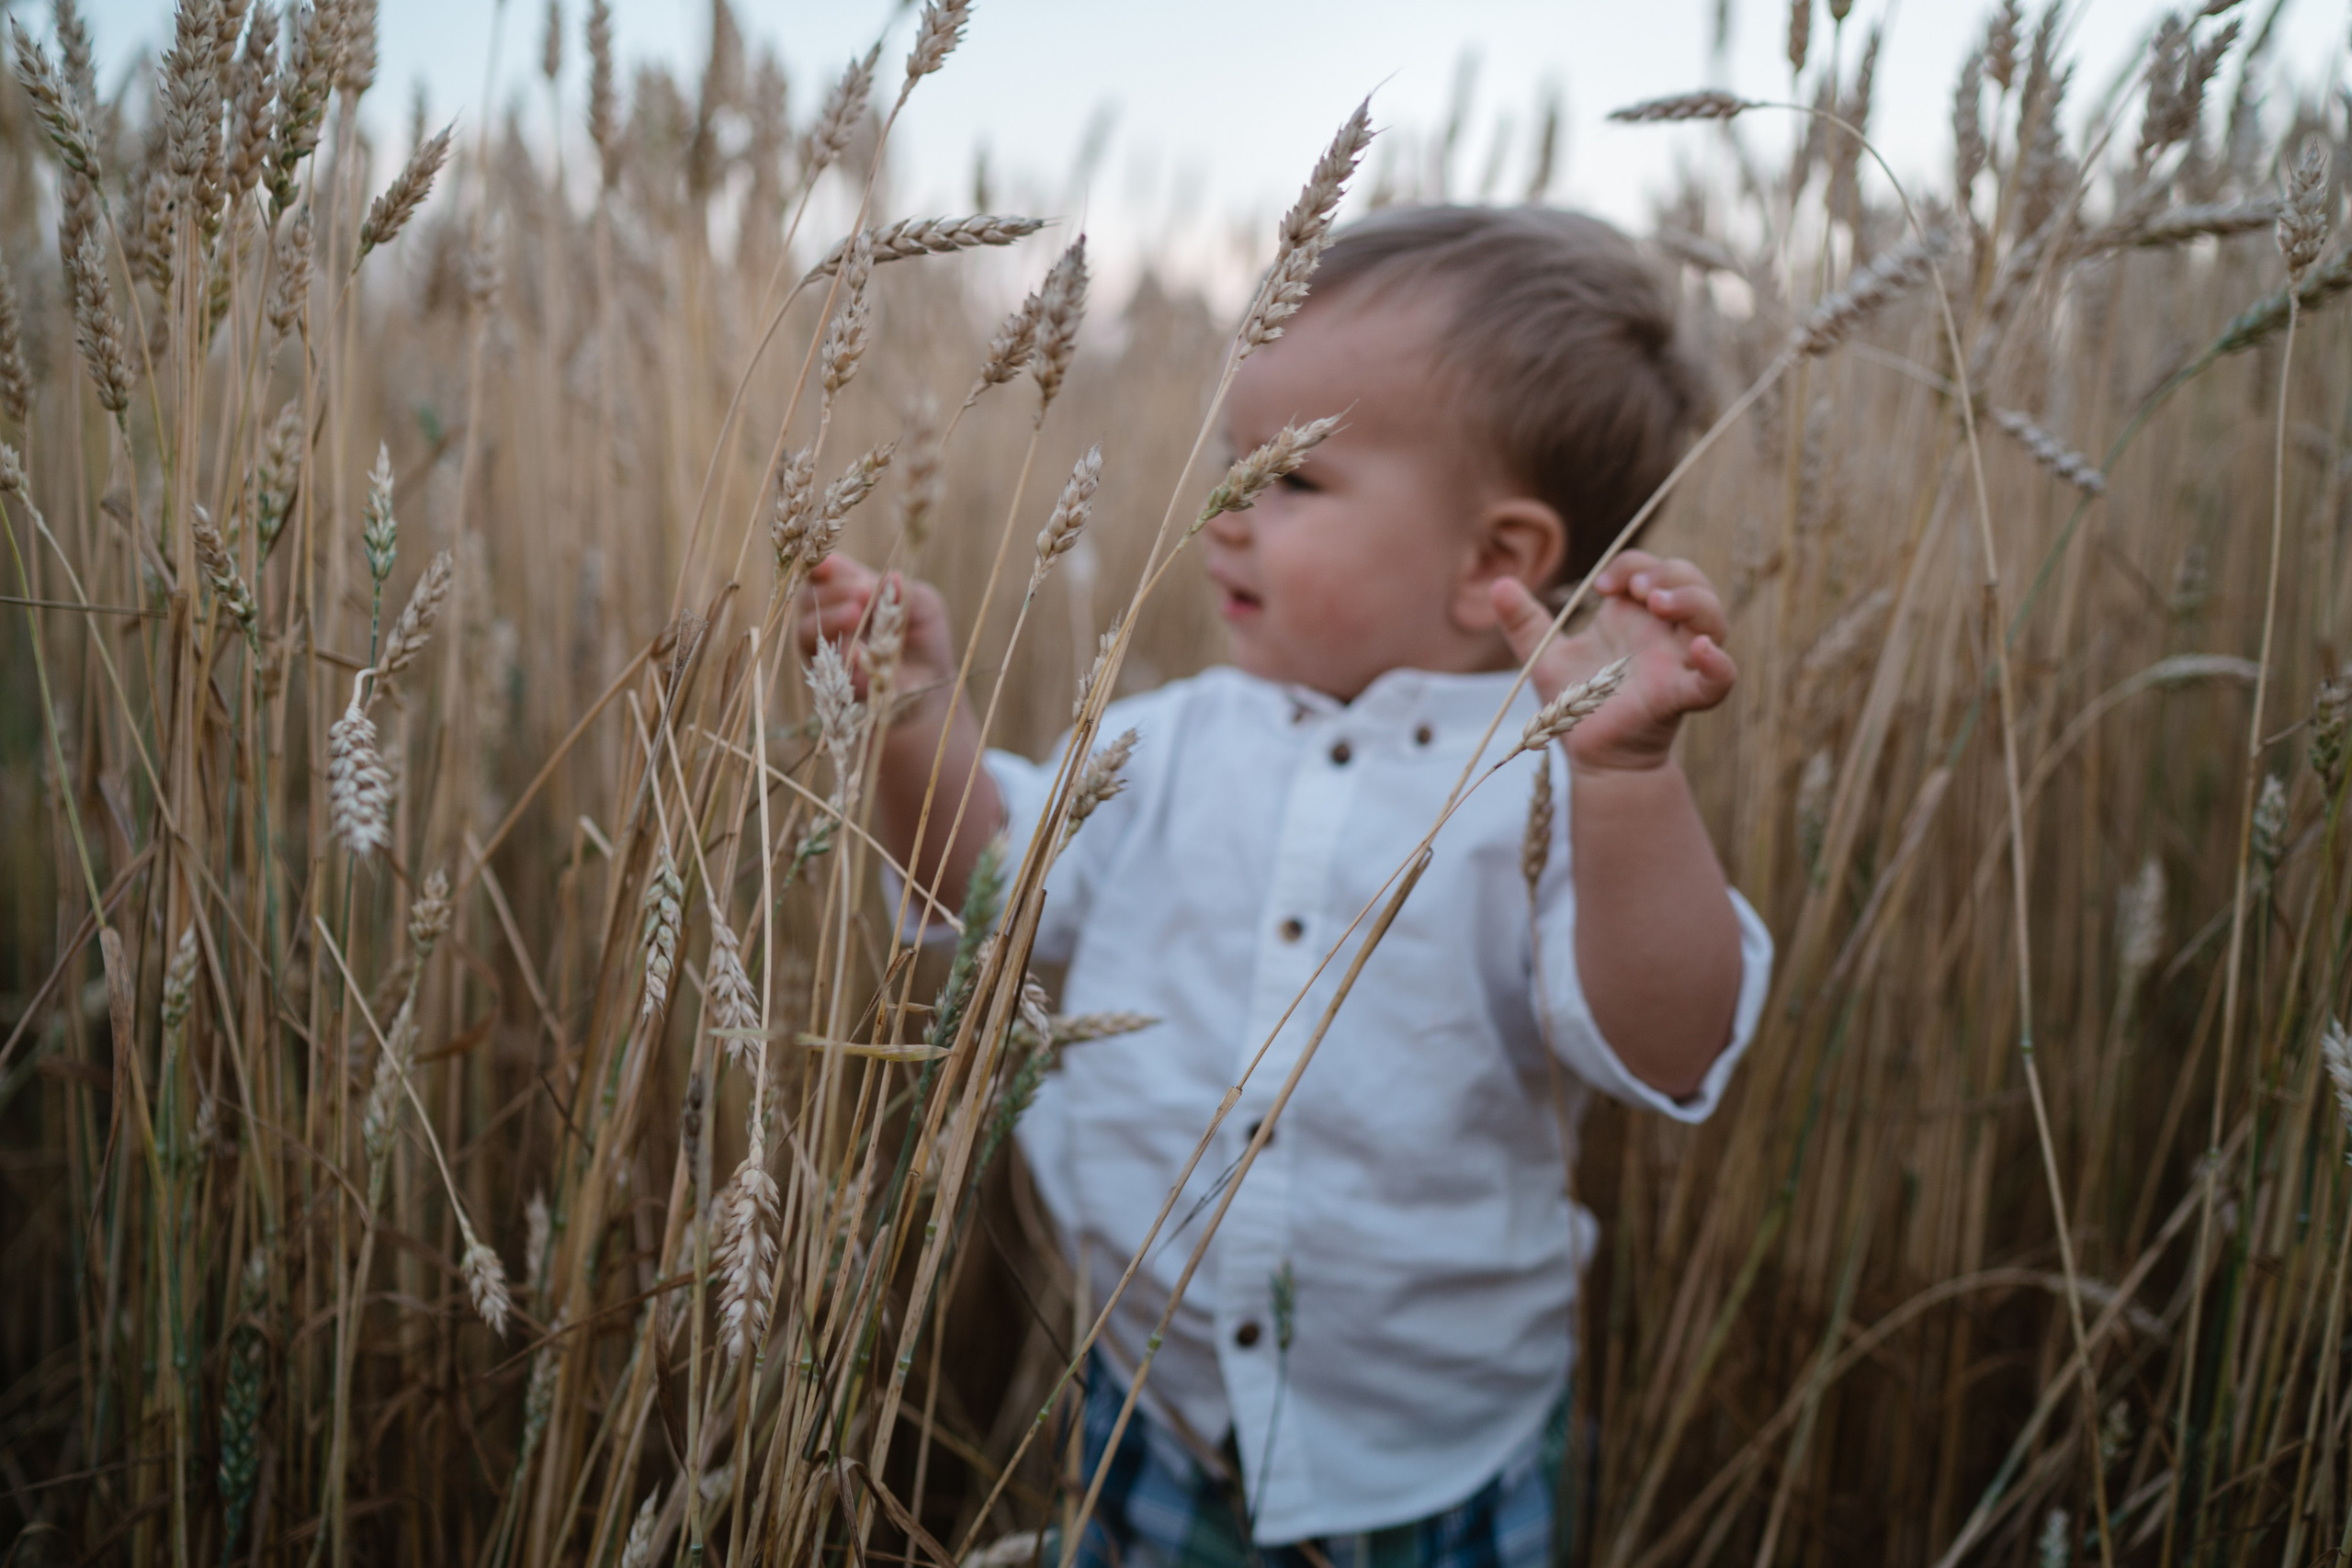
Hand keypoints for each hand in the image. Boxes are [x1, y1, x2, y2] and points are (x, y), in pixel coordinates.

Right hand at [796, 555, 959, 709]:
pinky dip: (841, 655)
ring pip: (808, 631)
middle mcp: (828, 619)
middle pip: (809, 598)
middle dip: (834, 592)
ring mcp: (826, 649)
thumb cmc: (922, 635)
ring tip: (855, 613)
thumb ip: (908, 592)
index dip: (820, 567)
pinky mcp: (832, 680)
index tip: (826, 565)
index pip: (822, 574)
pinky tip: (858, 650)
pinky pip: (827, 666)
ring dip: (830, 618)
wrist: (929, 680)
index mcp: (846, 593)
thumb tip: (892, 577)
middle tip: (862, 593)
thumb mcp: (925, 607)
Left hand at [1490, 550, 1736, 772]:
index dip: (1631, 566)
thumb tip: (1498, 584)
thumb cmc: (1574, 705)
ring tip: (1657, 602)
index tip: (1600, 586)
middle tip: (1635, 588)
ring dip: (1692, 601)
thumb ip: (1524, 622)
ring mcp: (1678, 663)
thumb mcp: (1544, 657)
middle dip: (1667, 574)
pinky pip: (1719, 679)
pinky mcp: (1683, 697)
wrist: (1588, 757)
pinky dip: (1719, 664)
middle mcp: (1662, 634)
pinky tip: (1703, 649)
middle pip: (1691, 583)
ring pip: (1713, 619)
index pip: (1649, 570)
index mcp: (1633, 617)